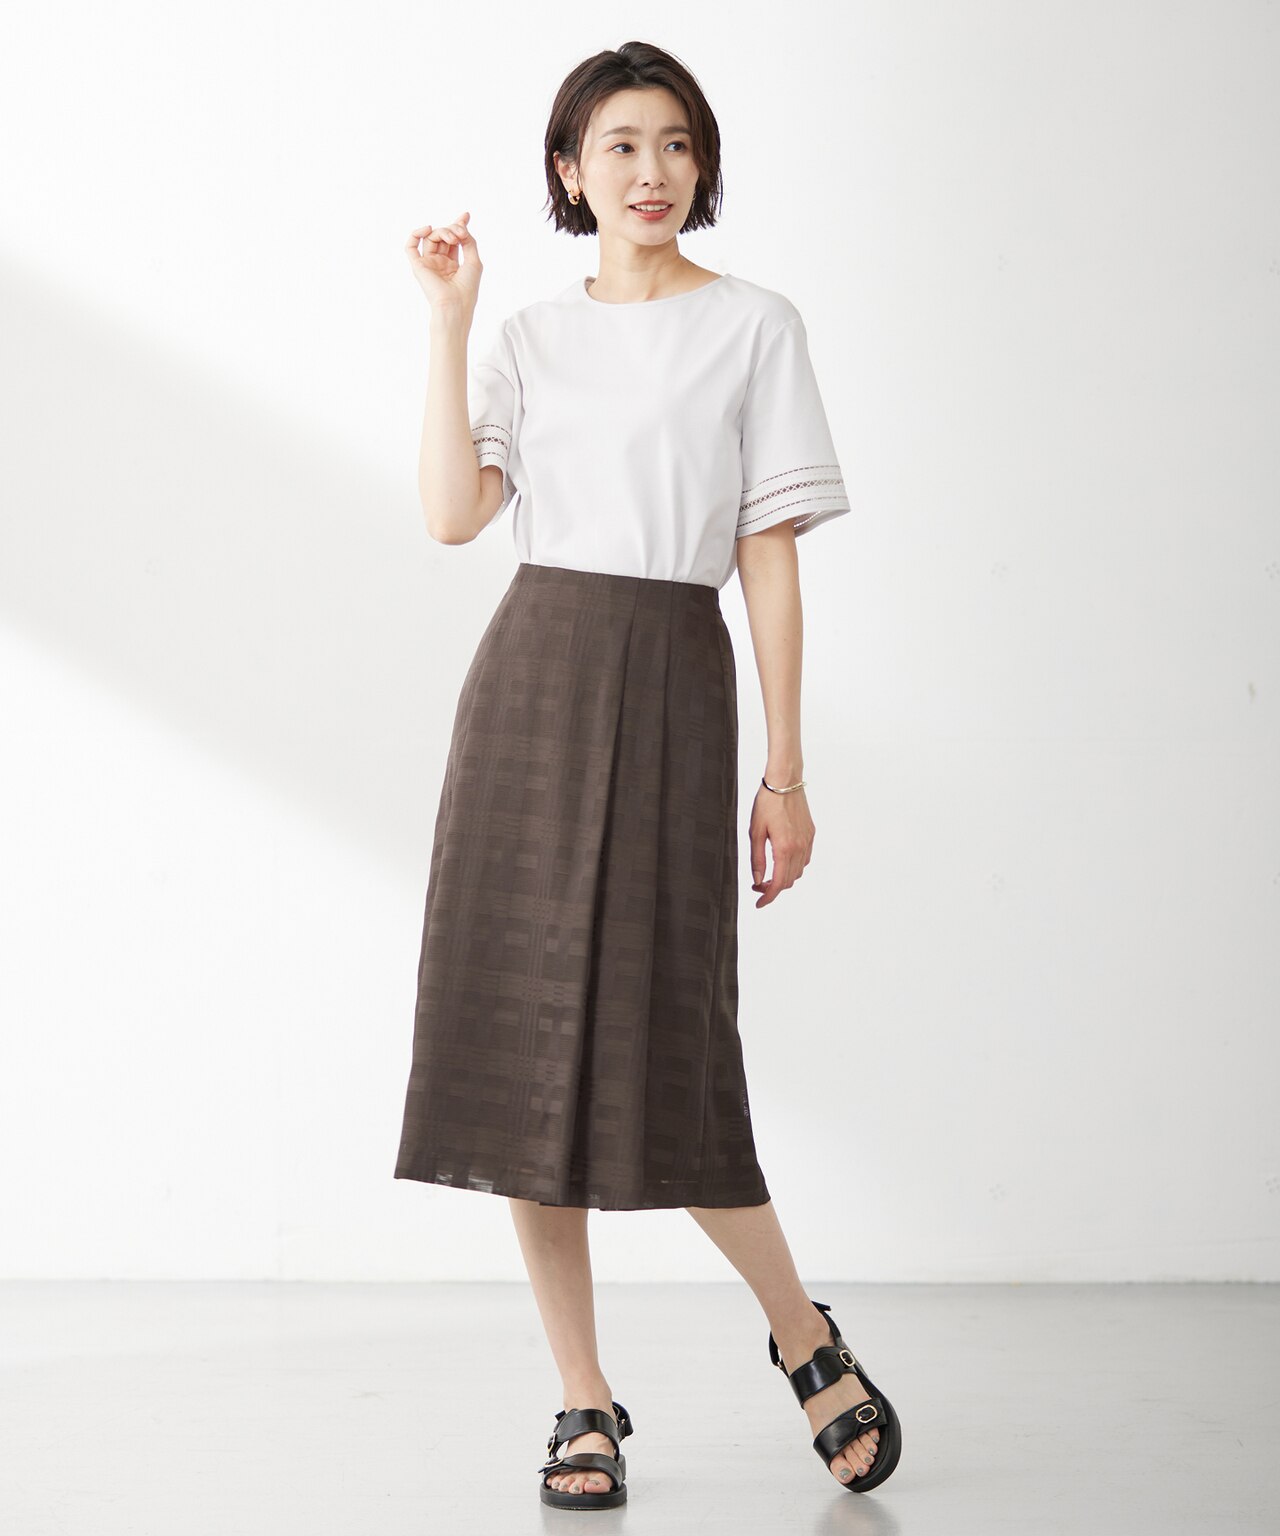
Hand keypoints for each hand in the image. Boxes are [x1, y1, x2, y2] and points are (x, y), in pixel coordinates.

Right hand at [404, 211, 481, 317]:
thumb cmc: (467, 288)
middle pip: (443, 236)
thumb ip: (469, 242)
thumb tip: (461, 227)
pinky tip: (428, 229)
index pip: (453, 240)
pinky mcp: (418, 266)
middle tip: (461, 232)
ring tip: (453, 237)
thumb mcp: (474, 261)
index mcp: (453, 265)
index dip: (458, 226)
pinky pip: (410, 246)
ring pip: (431, 238)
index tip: (466, 215)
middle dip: (453, 228)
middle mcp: (440, 263)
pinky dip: (416, 233)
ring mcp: (429, 264)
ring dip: (443, 232)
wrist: (455, 304)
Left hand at [748, 783, 814, 906]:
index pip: (778, 884)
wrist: (785, 781)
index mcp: (784, 848)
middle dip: (773, 888)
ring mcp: (807, 841)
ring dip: (783, 878)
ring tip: (768, 874)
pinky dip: (793, 866)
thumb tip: (758, 880)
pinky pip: (804, 859)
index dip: (768, 898)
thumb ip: (757, 859)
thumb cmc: (767, 803)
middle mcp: (799, 847)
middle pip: (788, 881)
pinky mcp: (811, 834)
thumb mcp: (755, 832)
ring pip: (798, 872)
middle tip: (757, 885)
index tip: (759, 903)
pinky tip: (782, 861)